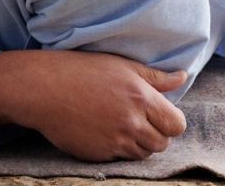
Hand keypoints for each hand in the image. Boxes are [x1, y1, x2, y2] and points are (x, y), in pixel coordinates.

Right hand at [0, 50, 187, 161]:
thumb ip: (155, 77)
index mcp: (141, 97)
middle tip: (136, 119)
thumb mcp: (120, 65)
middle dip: (155, 134)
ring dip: (137, 143)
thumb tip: (182, 78)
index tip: (158, 114)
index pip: (177, 124)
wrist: (42, 89)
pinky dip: (115, 148)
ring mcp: (114, 141)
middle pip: (162, 143)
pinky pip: (119, 159)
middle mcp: (131, 122)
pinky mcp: (98, 155)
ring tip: (118, 124)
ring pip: (142, 154)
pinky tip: (101, 130)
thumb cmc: (80, 70)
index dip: (170, 121)